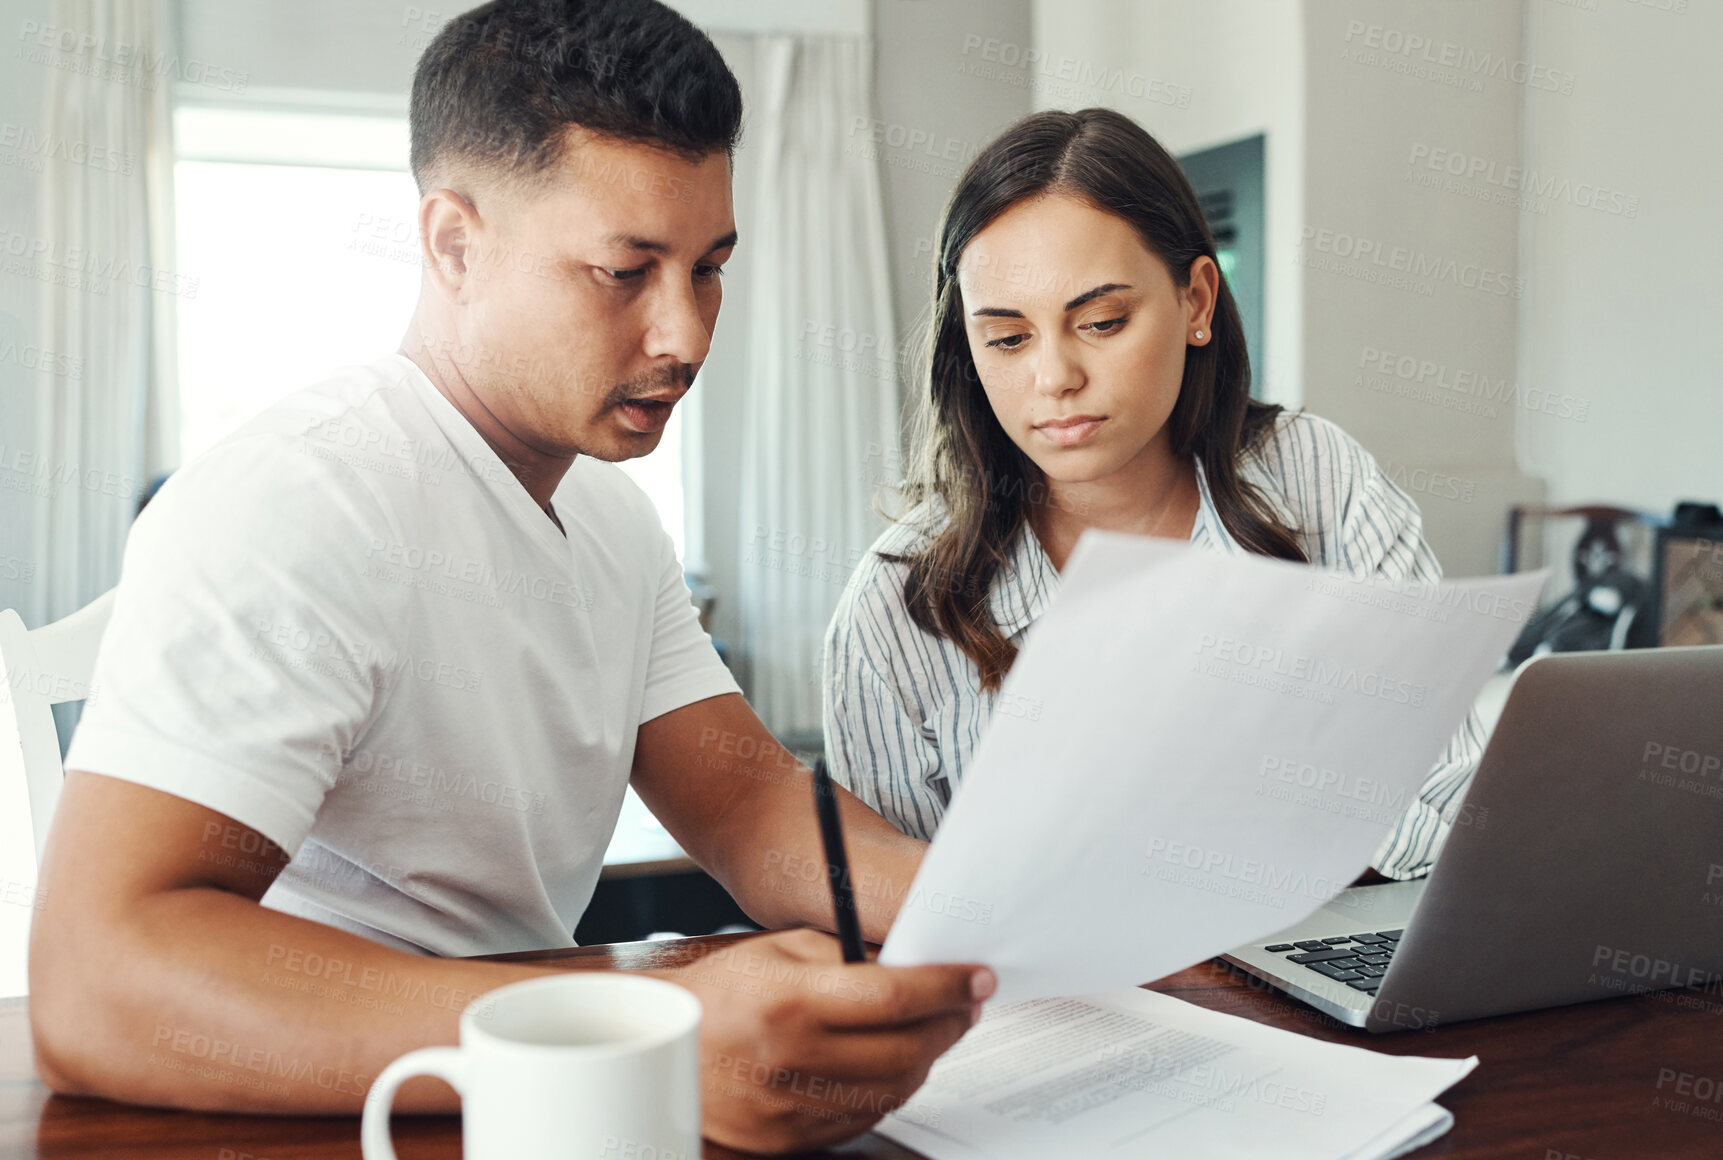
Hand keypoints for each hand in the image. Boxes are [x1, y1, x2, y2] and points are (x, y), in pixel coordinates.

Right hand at [656, 928, 993, 1153]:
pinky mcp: (794, 1138)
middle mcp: (795, 1059)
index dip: (947, 986)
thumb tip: (918, 961)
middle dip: (950, 1022)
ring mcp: (795, 1107)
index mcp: (792, 1001)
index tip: (977, 976)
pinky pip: (868, 1115)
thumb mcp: (781, 949)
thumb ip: (849, 953)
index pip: (895, 996)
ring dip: (929, 1056)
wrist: (666, 1051)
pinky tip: (896, 1060)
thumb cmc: (724, 992)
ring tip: (936, 1027)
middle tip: (966, 1001)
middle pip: (907, 1049)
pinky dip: (895, 1087)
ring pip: (896, 1088)